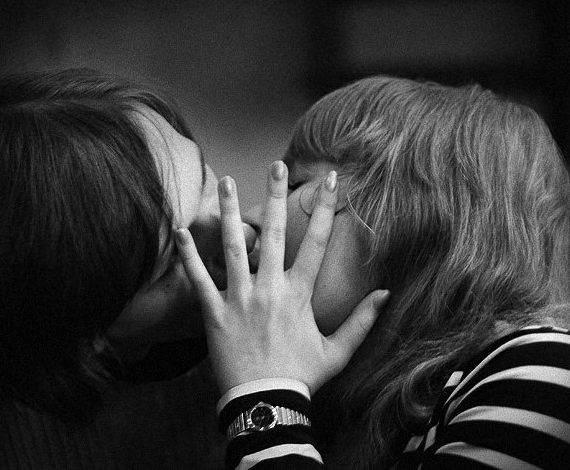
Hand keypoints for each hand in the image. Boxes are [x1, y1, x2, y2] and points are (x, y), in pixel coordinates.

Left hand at [175, 160, 389, 393]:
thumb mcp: (338, 351)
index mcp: (300, 294)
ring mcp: (240, 299)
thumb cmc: (302, 377)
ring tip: (227, 181)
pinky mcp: (215, 313)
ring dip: (230, 212)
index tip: (332, 181)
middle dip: (275, 196)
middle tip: (276, 165)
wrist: (266, 404)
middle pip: (273, 233)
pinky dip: (190, 255)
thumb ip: (362, 321)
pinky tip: (183, 230)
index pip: (317, 243)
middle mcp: (270, 289)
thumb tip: (387, 293)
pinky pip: (200, 279)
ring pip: (234, 247)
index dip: (326, 209)